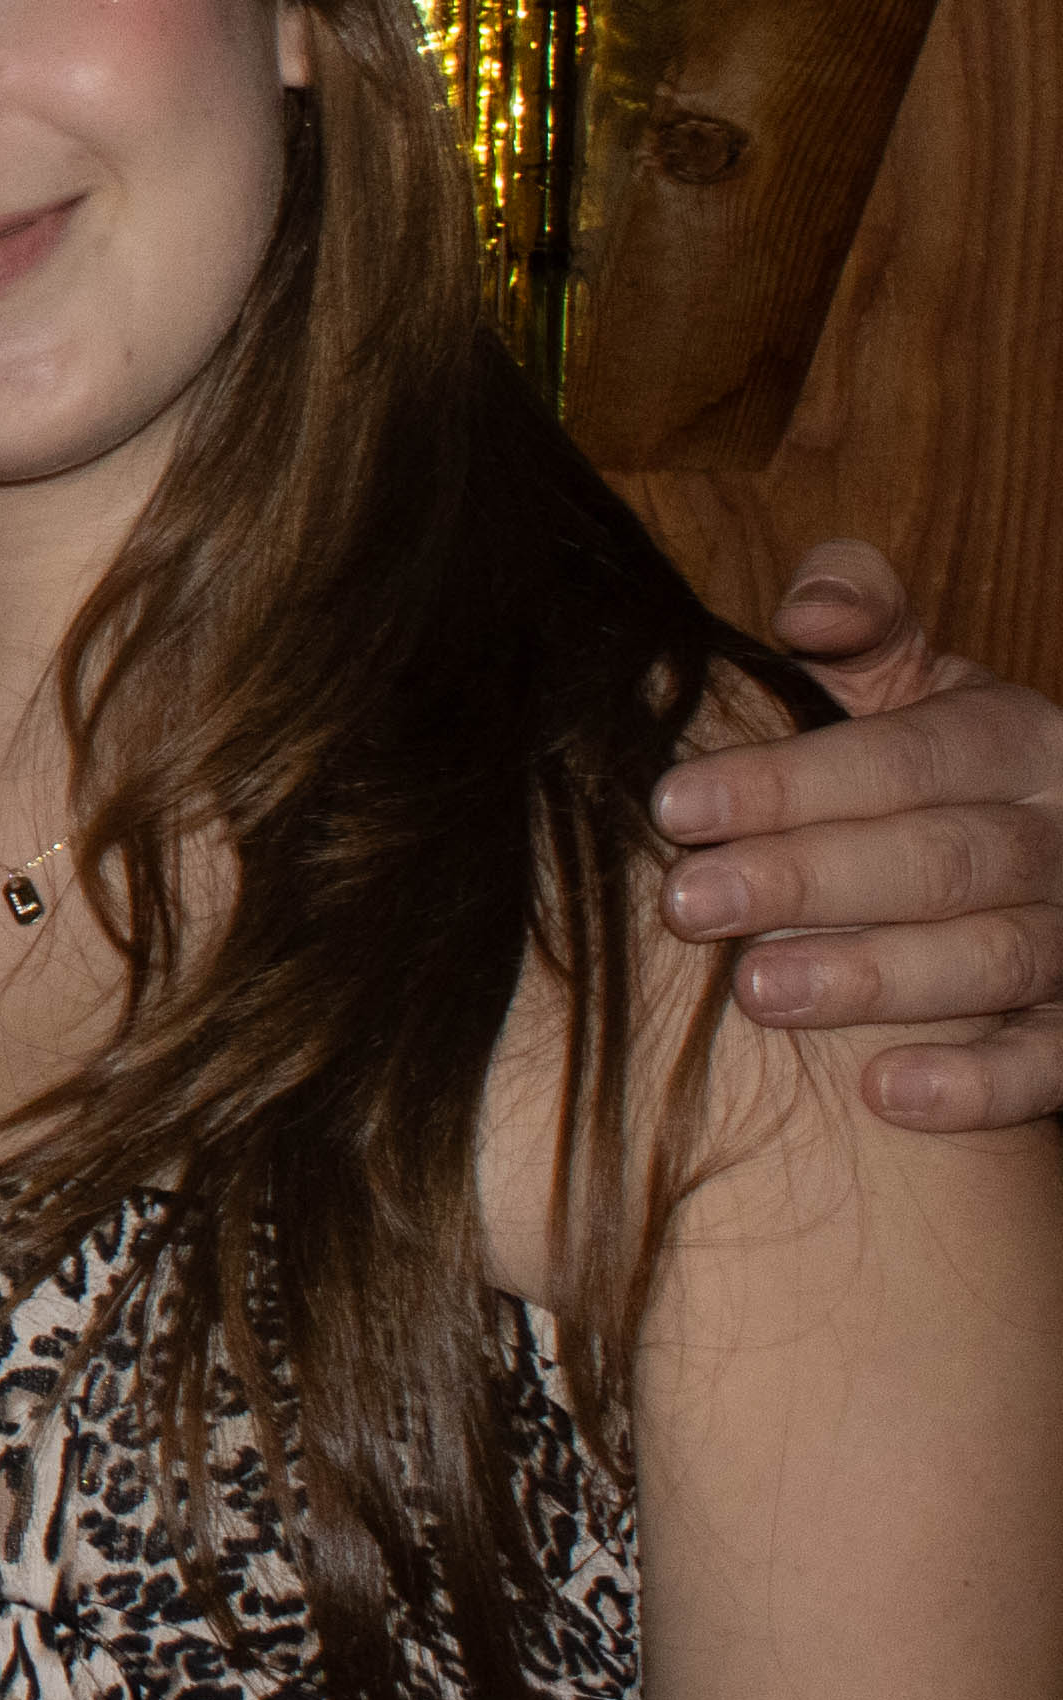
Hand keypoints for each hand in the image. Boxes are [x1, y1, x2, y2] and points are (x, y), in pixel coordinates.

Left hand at [654, 541, 1062, 1131]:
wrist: (1036, 849)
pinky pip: (1053, 1058)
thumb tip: (811, 608)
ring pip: (997, 956)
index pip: (909, 756)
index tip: (675, 807)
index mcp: (1016, 738)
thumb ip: (859, 620)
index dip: (792, 780)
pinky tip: (888, 1092)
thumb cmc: (926, 763)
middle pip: (944, 858)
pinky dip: (980, 1082)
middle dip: (810, 880)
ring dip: (877, 978)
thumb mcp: (908, 679)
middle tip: (691, 904)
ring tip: (760, 994)